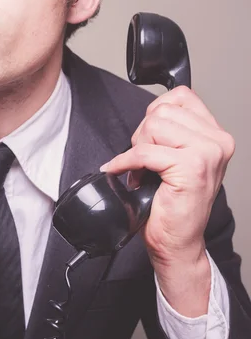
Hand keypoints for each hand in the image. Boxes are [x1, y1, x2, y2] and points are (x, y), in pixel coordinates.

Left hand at [101, 87, 234, 314]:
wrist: (177, 242)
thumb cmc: (173, 204)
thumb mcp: (176, 160)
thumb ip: (171, 134)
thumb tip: (148, 117)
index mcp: (216, 136)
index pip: (181, 97)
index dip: (155, 113)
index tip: (148, 136)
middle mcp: (218, 142)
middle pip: (162, 111)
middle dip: (142, 134)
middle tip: (142, 160)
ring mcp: (207, 154)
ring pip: (153, 126)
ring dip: (137, 147)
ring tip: (141, 169)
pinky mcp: (190, 168)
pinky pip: (143, 152)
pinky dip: (125, 162)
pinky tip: (121, 172)